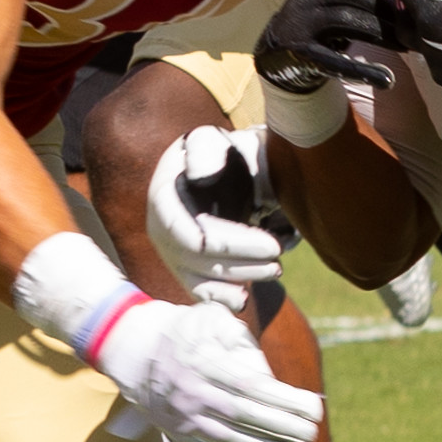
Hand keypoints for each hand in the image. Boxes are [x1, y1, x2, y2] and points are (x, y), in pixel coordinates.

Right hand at [93, 294, 322, 441]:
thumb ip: (243, 342)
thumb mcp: (212, 318)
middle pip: (245, 417)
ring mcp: (182, 418)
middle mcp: (190, 393)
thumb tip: (269, 376)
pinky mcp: (179, 434)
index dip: (286, 401)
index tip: (314, 407)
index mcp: (202, 361)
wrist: (132, 350)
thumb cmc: (184, 329)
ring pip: (231, 440)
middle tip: (313, 433)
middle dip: (284, 429)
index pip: (252, 387)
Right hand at [146, 123, 289, 296]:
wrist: (217, 170)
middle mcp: (161, 232)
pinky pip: (199, 293)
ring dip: (242, 279)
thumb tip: (195, 175)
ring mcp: (172, 254)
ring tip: (276, 269)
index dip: (235, 245)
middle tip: (280, 256)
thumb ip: (205, 153)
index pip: (192, 235)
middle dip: (244, 263)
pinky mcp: (185, 270)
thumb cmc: (218, 154)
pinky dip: (222, 299)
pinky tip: (244, 299)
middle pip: (201, 261)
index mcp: (163, 199)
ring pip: (203, 281)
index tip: (273, 244)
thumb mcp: (211, 142)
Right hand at [253, 0, 394, 94]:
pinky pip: (337, 60)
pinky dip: (364, 71)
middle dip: (387, 9)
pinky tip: (386, 79)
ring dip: (382, 33)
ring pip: (348, 20)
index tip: (407, 0)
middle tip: (410, 25)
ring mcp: (303, 21)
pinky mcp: (303, 49)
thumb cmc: (321, 14)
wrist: (279, 45)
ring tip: (404, 45)